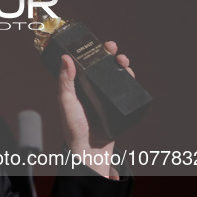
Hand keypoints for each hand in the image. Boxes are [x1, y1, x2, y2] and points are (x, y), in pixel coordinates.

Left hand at [58, 41, 133, 176]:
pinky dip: (130, 83)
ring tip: (125, 64)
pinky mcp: (116, 108)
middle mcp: (91, 91)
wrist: (90, 151)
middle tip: (116, 52)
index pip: (86, 65)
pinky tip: (131, 78)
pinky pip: (125, 92)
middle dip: (112, 57)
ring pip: (116, 78)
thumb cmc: (74, 128)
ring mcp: (105, 99)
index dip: (94, 53)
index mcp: (77, 87)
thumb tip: (65, 57)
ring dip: (122, 68)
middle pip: (104, 68)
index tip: (101, 45)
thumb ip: (65, 81)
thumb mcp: (67, 101)